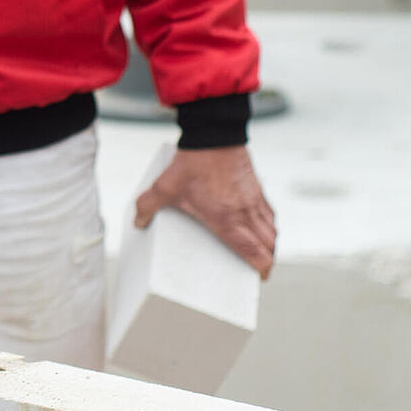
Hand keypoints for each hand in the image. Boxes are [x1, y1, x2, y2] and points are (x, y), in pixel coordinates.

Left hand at [134, 146, 276, 278]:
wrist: (214, 134)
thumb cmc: (193, 162)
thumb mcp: (165, 186)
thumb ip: (148, 206)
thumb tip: (138, 222)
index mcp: (227, 219)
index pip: (254, 251)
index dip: (262, 268)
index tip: (260, 276)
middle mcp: (245, 212)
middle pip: (269, 244)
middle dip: (268, 260)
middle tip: (260, 268)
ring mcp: (254, 200)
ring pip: (272, 229)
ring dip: (270, 244)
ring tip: (262, 251)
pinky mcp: (257, 188)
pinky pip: (269, 213)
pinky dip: (268, 224)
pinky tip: (259, 225)